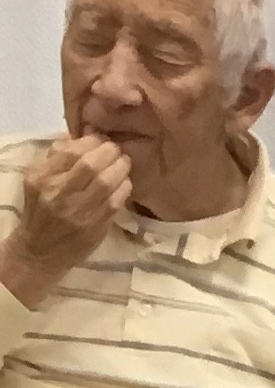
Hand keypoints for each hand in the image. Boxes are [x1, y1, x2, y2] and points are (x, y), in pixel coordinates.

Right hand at [1, 135, 132, 308]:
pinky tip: (124, 183)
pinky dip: (124, 188)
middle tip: (117, 150)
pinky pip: (116, 202)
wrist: (41, 250)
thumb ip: (57, 156)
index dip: (92, 142)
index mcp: (43, 178)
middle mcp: (59, 194)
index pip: (71, 152)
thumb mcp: (38, 178)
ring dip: (121, 169)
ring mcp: (79, 213)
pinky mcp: (95, 228)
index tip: (101, 140)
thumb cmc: (41, 208)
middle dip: (110, 152)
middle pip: (92, 165)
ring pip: (107, 183)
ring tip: (124, 163)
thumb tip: (83, 137)